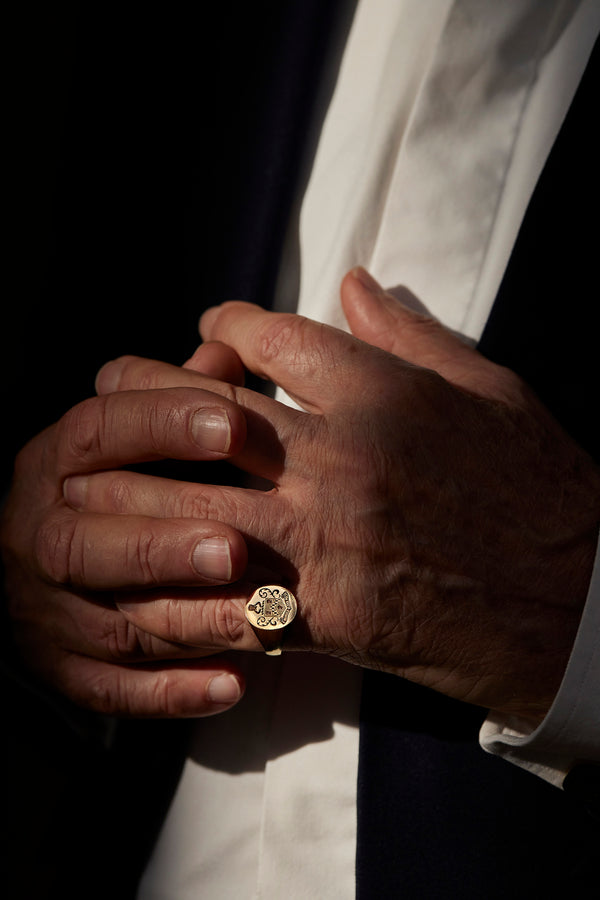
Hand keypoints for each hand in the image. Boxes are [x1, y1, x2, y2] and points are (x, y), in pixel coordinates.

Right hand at [0, 345, 249, 716]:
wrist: (50, 559)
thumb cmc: (120, 482)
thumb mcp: (142, 434)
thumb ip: (184, 397)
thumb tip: (225, 352)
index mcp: (57, 461)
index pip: (99, 432)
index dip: (163, 424)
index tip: (236, 422)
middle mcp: (38, 533)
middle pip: (86, 541)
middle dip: (161, 544)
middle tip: (236, 548)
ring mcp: (43, 607)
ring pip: (107, 623)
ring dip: (182, 622)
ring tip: (256, 620)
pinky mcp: (61, 668)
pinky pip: (108, 691)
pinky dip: (169, 692)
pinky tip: (231, 686)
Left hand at [70, 269, 599, 720]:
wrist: (571, 602)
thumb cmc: (539, 491)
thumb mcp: (491, 390)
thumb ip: (412, 336)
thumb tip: (355, 283)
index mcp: (384, 392)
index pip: (271, 337)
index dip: (225, 324)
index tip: (208, 326)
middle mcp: (341, 455)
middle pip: (207, 409)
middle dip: (145, 390)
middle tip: (112, 383)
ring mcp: (325, 536)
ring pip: (195, 501)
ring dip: (133, 484)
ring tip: (92, 471)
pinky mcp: (323, 612)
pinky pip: (226, 594)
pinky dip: (178, 585)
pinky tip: (142, 573)